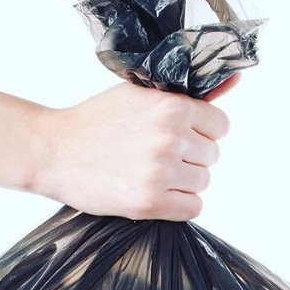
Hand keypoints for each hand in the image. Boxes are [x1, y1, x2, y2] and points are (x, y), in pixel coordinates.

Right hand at [31, 79, 237, 220]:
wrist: (53, 151)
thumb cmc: (96, 121)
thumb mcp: (141, 94)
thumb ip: (188, 94)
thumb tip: (235, 80)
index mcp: (172, 108)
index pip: (220, 126)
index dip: (201, 132)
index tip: (180, 136)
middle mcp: (170, 139)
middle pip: (211, 157)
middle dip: (190, 158)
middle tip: (158, 156)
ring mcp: (160, 173)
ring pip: (202, 183)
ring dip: (183, 182)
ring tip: (153, 174)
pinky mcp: (148, 203)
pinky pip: (192, 208)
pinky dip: (178, 205)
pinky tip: (156, 193)